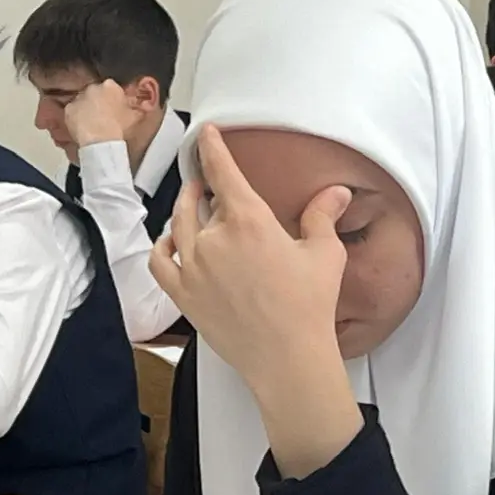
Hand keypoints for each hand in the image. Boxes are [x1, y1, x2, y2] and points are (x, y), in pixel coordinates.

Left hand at [63, 79, 138, 149]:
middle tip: (103, 116)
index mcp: (110, 86)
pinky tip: (83, 127)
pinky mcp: (70, 109)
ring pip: (83, 101)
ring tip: (93, 123)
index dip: (112, 98)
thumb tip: (143, 107)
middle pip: (95, 92)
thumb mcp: (134, 117)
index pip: (111, 88)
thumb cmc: (119, 128)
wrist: (101, 140)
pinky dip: (76, 117)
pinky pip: (73, 111)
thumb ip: (136, 108)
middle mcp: (93, 87)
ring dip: (87, 109)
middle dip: (98, 101)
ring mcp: (79, 97)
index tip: (114, 107)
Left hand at [151, 125, 362, 475]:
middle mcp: (214, 239)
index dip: (212, 147)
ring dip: (184, 210)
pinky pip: (159, 260)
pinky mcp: (183, 294)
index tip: (207, 135)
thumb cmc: (308, 310)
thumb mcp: (325, 256)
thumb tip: (335, 194)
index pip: (222, 171)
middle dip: (206, 190)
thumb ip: (322, 216)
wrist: (288, 359)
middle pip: (201, 201)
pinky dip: (162, 245)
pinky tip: (170, 241)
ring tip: (192, 206)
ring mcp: (193, 267)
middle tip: (214, 189)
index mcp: (249, 221)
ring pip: (178, 225)